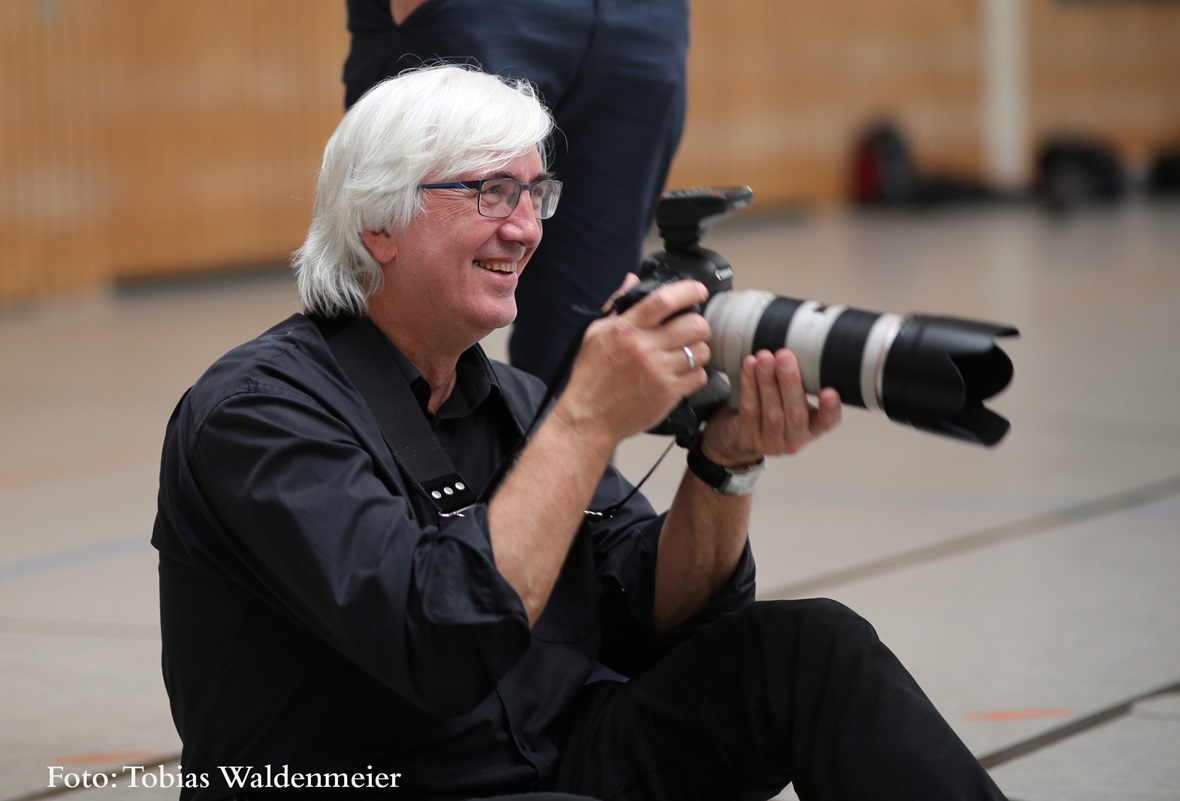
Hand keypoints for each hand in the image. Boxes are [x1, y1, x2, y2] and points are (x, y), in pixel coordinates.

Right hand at [555, 278, 711, 443]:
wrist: (589, 418)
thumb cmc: (590, 376)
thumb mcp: (595, 334)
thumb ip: (616, 304)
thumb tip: (633, 280)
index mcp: (626, 329)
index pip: (664, 300)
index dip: (688, 290)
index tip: (698, 290)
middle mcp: (645, 347)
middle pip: (694, 324)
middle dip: (700, 324)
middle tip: (693, 329)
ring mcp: (659, 371)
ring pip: (701, 350)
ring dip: (699, 350)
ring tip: (687, 354)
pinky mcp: (668, 393)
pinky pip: (699, 376)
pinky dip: (696, 374)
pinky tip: (683, 374)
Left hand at [700, 349, 841, 466]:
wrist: (737, 435)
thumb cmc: (772, 410)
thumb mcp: (791, 400)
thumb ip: (800, 381)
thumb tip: (801, 340)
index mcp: (812, 427)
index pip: (828, 421)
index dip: (831, 409)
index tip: (830, 393)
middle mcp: (795, 438)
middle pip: (795, 412)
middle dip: (790, 382)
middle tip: (785, 357)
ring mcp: (770, 441)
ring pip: (771, 411)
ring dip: (767, 381)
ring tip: (764, 358)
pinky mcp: (747, 436)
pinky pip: (749, 408)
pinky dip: (749, 386)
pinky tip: (749, 367)